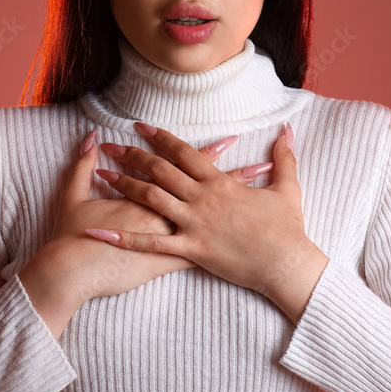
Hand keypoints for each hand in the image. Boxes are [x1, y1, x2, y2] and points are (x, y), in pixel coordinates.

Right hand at [19, 129, 273, 337]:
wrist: (73, 272)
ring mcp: (172, 238)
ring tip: (258, 204)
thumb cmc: (72, 235)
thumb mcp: (73, 195)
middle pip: (206, 191)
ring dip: (233, 209)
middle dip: (233, 176)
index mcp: (149, 194)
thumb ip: (81, 166)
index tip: (230, 142)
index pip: (184, 169)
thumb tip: (89, 139)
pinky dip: (225, 243)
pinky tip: (244, 242)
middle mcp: (166, 213)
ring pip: (212, 220)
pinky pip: (203, 251)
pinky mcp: (169, 262)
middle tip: (259, 165)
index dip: (207, 154)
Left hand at [85, 121, 328, 322]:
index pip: (184, 152)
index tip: (140, 126)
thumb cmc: (288, 229)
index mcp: (221, 182)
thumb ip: (284, 158)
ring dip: (124, 186)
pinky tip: (101, 232)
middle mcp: (203, 198)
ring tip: (101, 176)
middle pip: (160, 170)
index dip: (160, 137)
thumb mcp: (288, 188)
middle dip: (132, 155)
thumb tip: (289, 131)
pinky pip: (151, 243)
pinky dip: (124, 237)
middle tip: (110, 146)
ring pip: (152, 199)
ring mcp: (195, 223)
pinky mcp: (192, 249)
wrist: (287, 264)